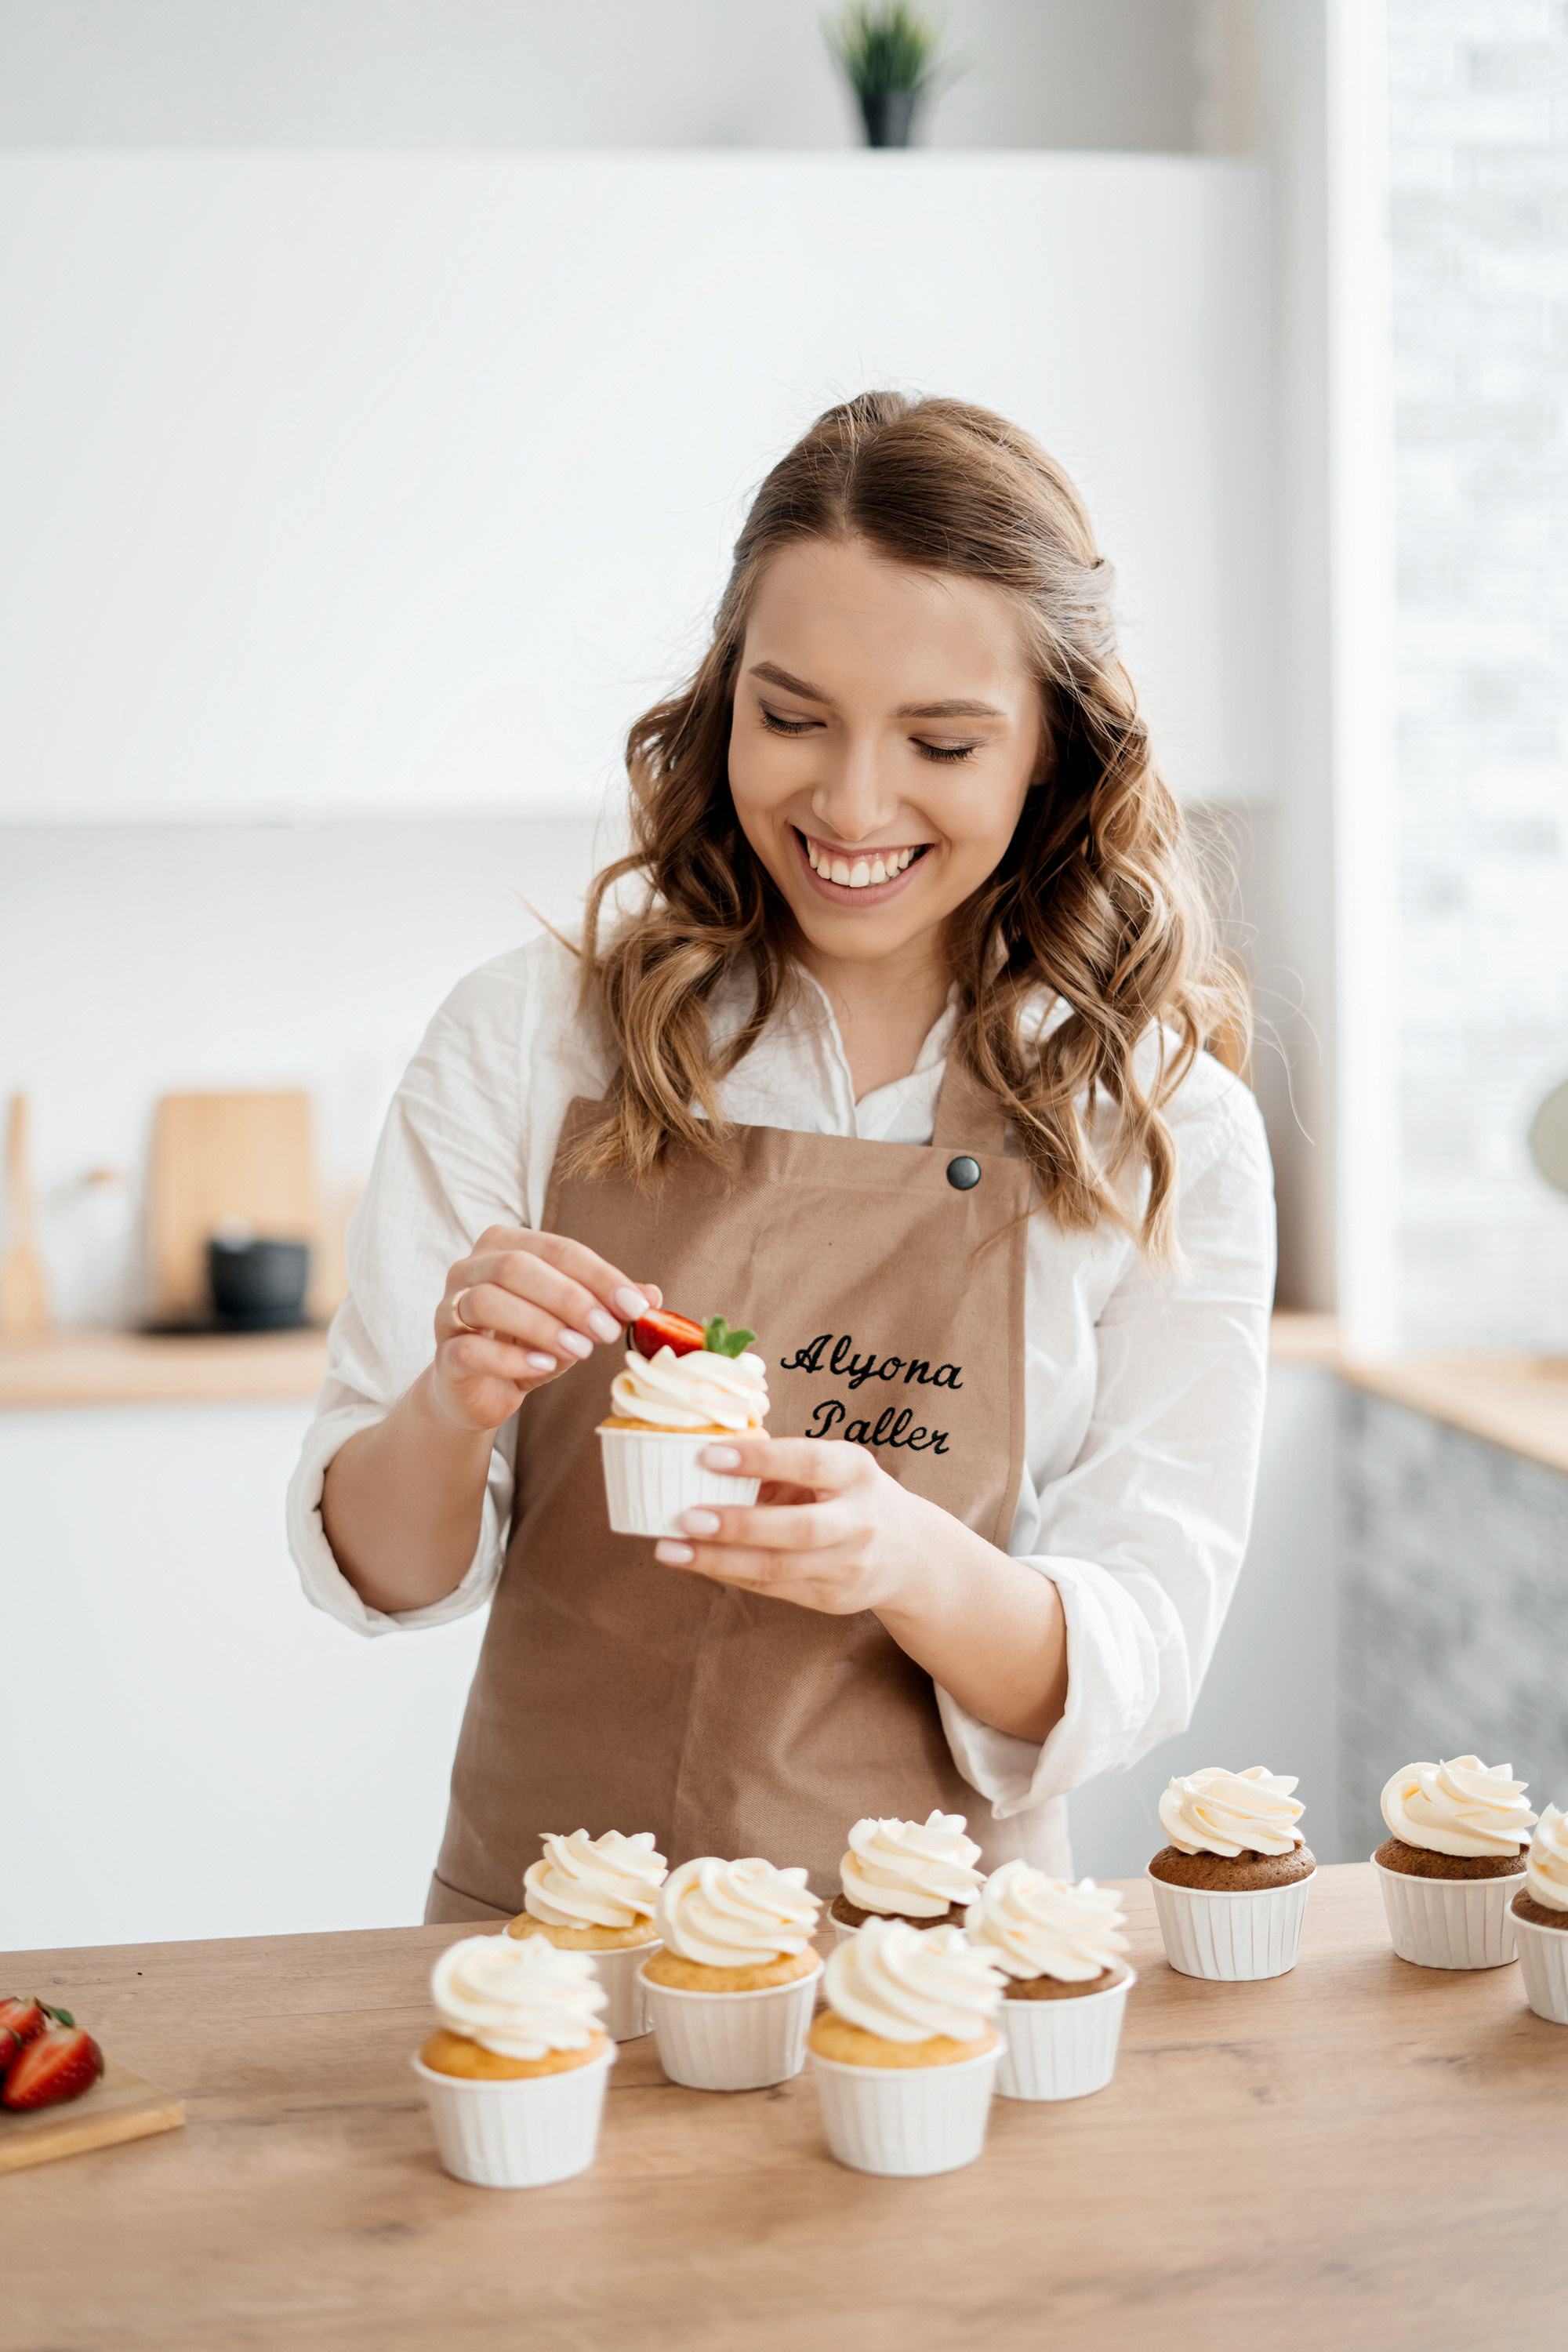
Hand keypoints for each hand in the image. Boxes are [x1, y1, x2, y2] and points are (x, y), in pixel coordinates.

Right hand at [428, 1226, 660, 1434]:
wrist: (483, 1390)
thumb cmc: (529, 1343)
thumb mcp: (575, 1322)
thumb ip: (608, 1305)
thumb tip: (652, 1295)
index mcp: (505, 1246)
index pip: (557, 1249)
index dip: (599, 1275)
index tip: (635, 1305)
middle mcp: (470, 1269)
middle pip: (517, 1267)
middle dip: (569, 1298)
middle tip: (607, 1330)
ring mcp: (449, 1310)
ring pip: (487, 1301)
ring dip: (541, 1325)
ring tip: (580, 1351)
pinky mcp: (444, 1354)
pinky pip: (469, 1348)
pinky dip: (510, 1357)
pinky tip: (544, 1365)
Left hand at [653, 1436, 936, 1616]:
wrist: (910, 1553)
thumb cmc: (851, 1495)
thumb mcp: (831, 1467)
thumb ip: (778, 1464)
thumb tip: (704, 1457)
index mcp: (856, 1471)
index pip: (809, 1462)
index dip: (761, 1460)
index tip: (710, 1454)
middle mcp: (858, 1520)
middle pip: (798, 1528)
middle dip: (738, 1524)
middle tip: (686, 1516)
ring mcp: (847, 1565)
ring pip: (778, 1568)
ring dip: (718, 1559)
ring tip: (671, 1548)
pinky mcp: (830, 1598)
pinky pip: (771, 1588)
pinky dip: (729, 1574)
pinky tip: (695, 1562)